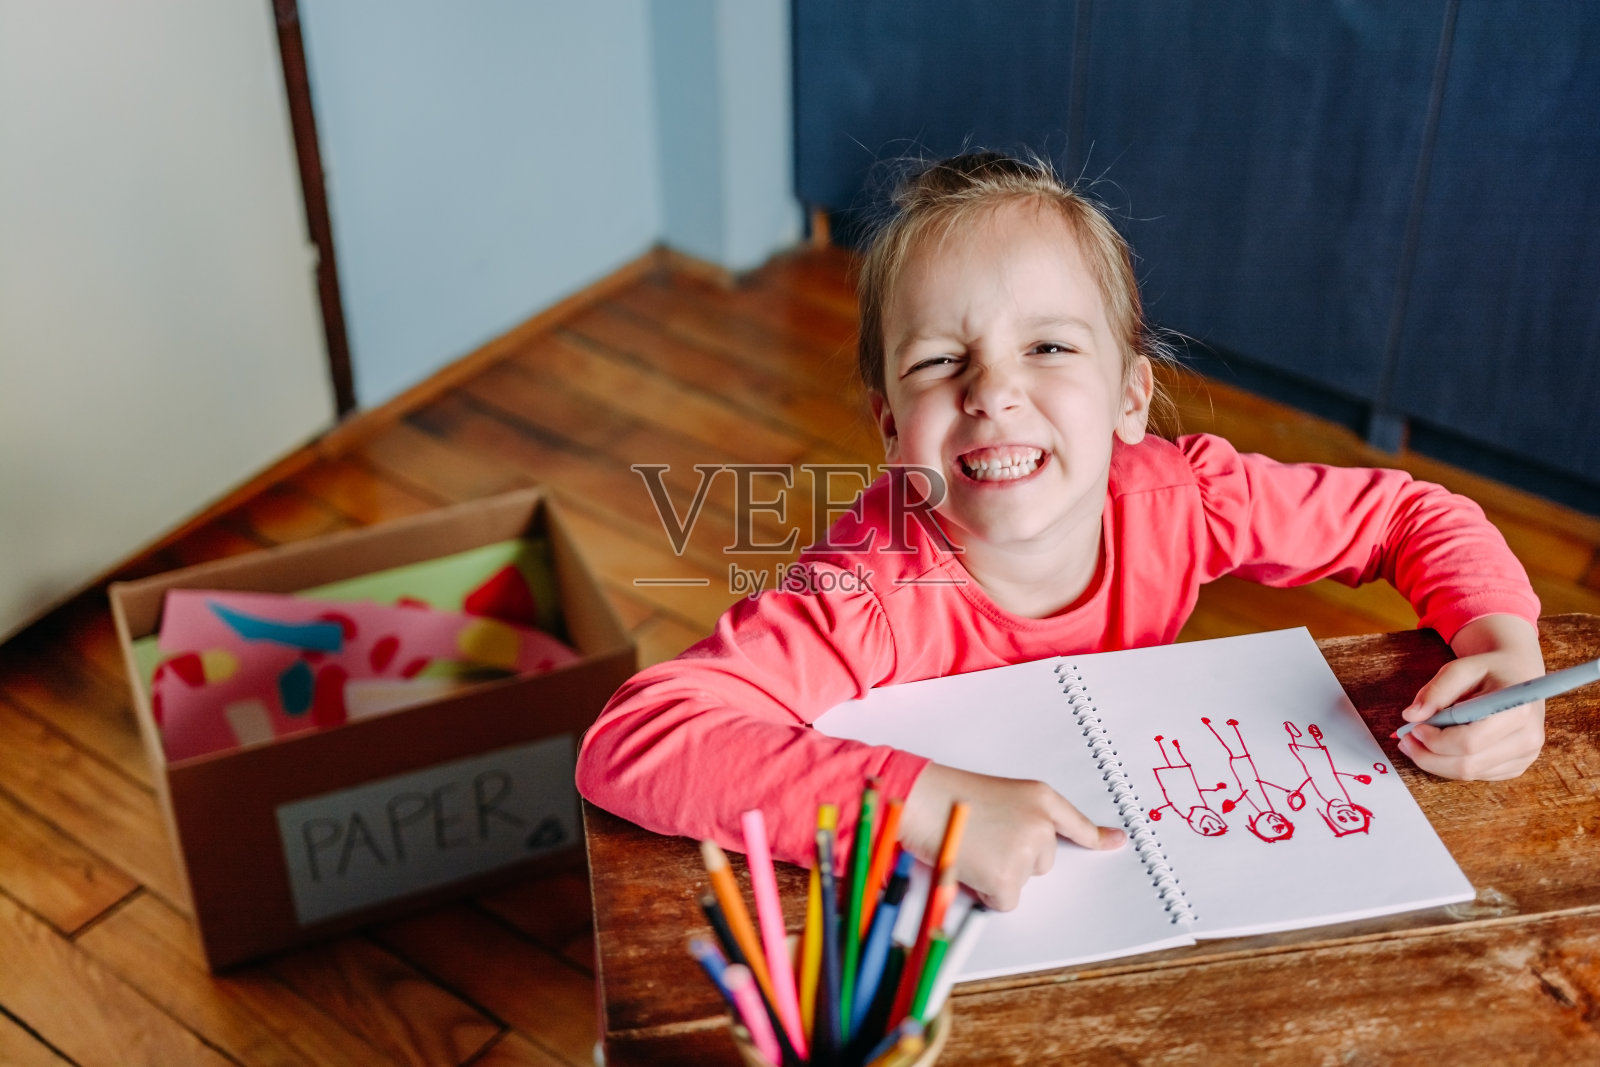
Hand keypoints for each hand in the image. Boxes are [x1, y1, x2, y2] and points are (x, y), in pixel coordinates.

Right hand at [901, 762, 1124, 910]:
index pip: (1075, 823)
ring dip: (996, 875)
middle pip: (1042, 861)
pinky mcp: (1009, 877)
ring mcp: (1027, 850)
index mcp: (1039, 797)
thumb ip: (1021, 820)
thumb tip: (1029, 854)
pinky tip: (969, 866)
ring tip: (970, 847)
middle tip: (982, 839)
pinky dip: (986, 892)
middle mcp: (1041, 823)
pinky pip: (1006, 900)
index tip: (1118, 842)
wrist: (922, 800)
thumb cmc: (948, 797)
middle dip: (1013, 859)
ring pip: (1021, 881)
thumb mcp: (996, 798)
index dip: (1096, 836)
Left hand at [1397, 613, 1545, 779]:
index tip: (1415, 727)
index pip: (1469, 742)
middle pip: (1467, 765)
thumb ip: (1436, 691)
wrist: (1517, 674)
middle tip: (1406, 740)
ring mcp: (1525, 755)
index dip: (1435, 740)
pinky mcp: (1517, 765)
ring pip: (1469, 774)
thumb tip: (1411, 716)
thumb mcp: (1460, 668)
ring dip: (1436, 762)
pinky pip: (1476, 775)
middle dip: (1428, 756)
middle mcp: (1527, 738)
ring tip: (1418, 741)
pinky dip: (1451, 764)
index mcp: (1517, 710)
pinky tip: (1441, 746)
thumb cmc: (1488, 670)